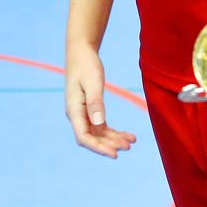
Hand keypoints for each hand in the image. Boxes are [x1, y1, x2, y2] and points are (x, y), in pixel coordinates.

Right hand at [64, 43, 136, 158]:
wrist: (81, 52)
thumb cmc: (86, 65)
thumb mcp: (93, 82)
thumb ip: (95, 103)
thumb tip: (99, 123)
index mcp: (74, 111)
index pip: (84, 137)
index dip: (99, 148)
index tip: (115, 154)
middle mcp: (77, 115)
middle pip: (92, 138)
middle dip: (109, 145)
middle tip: (128, 146)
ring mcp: (83, 114)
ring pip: (98, 134)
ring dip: (113, 139)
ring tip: (132, 141)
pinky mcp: (90, 110)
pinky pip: (101, 126)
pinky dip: (113, 132)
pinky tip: (127, 135)